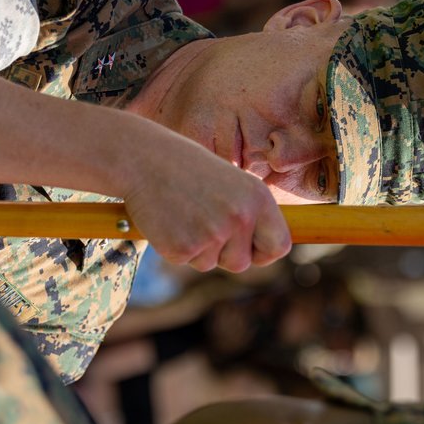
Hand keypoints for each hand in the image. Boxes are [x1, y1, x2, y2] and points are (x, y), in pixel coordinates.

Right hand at [121, 135, 290, 272]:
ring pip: (212, 264)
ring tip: (184, 215)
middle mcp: (240, 217)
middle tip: (202, 222)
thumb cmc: (188, 170)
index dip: (263, 252)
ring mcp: (212, 234)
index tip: (250, 248)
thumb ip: (250, 214)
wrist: (144, 159)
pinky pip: (187, 261)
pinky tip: (169, 221)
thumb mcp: (232, 184)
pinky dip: (176, 248)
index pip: (279, 245)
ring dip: (198, 249)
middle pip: (242, 263)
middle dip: (223, 253)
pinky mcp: (184, 247)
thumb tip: (267, 249)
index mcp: (258, 198)